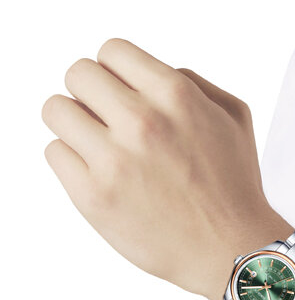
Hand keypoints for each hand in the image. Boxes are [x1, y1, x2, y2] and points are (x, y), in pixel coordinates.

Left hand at [42, 38, 292, 299]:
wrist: (231, 249)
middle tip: (108, 117)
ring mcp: (114, 161)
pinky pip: (54, 153)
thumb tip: (149, 73)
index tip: (120, 90)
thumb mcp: (234, 118)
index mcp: (176, 96)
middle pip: (77, 74)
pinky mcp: (94, 198)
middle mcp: (142, 122)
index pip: (111, 50)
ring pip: (55, 110)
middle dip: (91, 91)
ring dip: (75, 122)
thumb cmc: (235, 184)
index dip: (114, 69)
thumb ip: (193, 82)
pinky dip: (72, 159)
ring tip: (100, 144)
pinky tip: (100, 173)